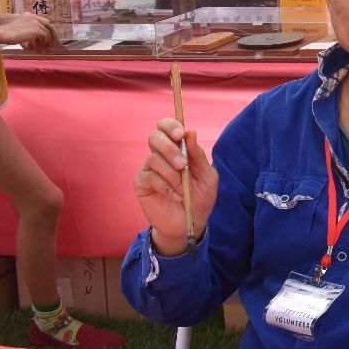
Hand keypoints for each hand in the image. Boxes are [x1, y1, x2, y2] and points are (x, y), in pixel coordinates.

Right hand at [0, 12, 57, 48]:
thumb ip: (27, 29)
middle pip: (46, 26)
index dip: (45, 28)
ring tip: (46, 47)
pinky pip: (45, 36)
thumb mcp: (18, 28)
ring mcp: (36, 23)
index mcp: (28, 15)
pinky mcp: (37, 30)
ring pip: (46, 32)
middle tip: (48, 42)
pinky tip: (42, 47)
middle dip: (48, 34)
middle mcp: (33, 17)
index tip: (45, 36)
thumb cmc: (6, 33)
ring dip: (46, 40)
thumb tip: (34, 38)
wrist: (3, 33)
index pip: (42, 21)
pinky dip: (45, 42)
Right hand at [132, 119, 218, 254]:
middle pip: (154, 137)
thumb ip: (198, 155)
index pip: (165, 127)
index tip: (180, 134)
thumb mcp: (207, 176)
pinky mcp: (141, 184)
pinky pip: (150, 177)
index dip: (170, 125)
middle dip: (170, 149)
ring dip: (172, 174)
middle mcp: (160, 156)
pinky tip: (176, 196)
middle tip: (182, 164)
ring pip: (154, 159)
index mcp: (177, 149)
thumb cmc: (199, 197)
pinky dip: (166, 187)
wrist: (189, 223)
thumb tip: (191, 132)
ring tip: (183, 188)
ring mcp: (149, 169)